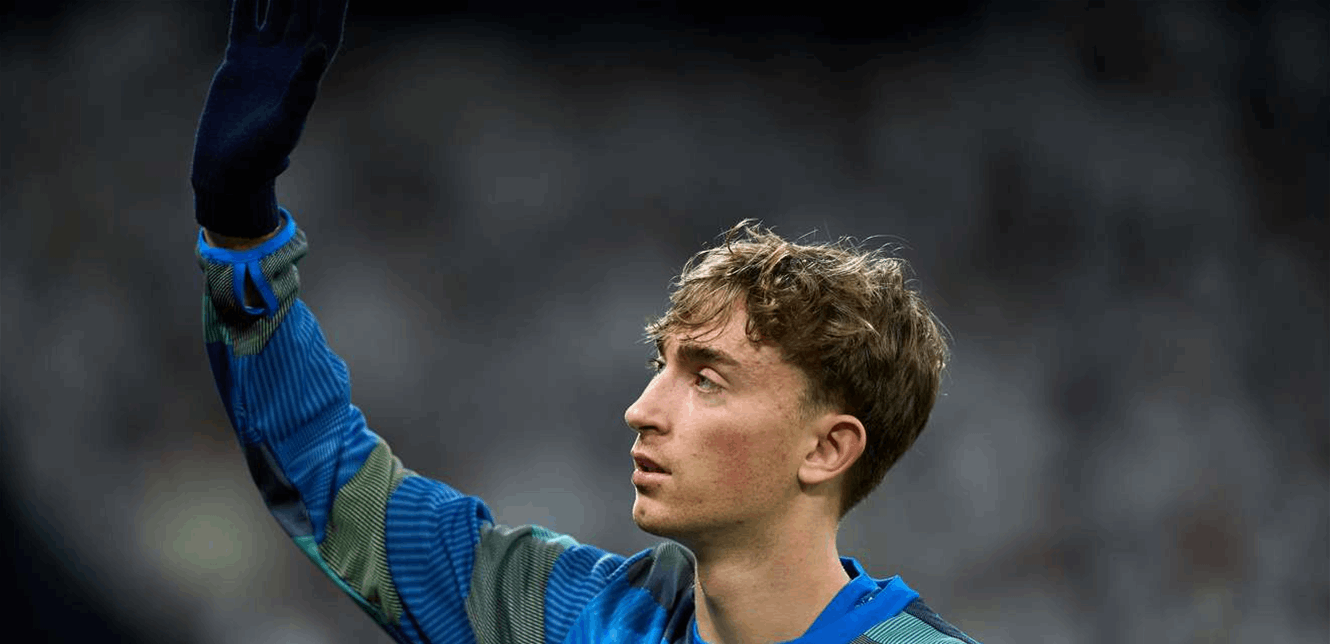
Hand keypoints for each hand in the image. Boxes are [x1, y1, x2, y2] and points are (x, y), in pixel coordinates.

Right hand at [191, 0, 348, 237]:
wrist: (228, 169)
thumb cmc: (261, 156)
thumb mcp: (285, 122)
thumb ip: (302, 86)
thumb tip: (320, 48)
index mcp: (309, 74)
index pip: (327, 25)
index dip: (332, 0)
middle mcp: (291, 61)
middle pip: (305, 10)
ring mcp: (265, 57)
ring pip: (277, 8)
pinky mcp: (238, 59)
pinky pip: (245, 18)